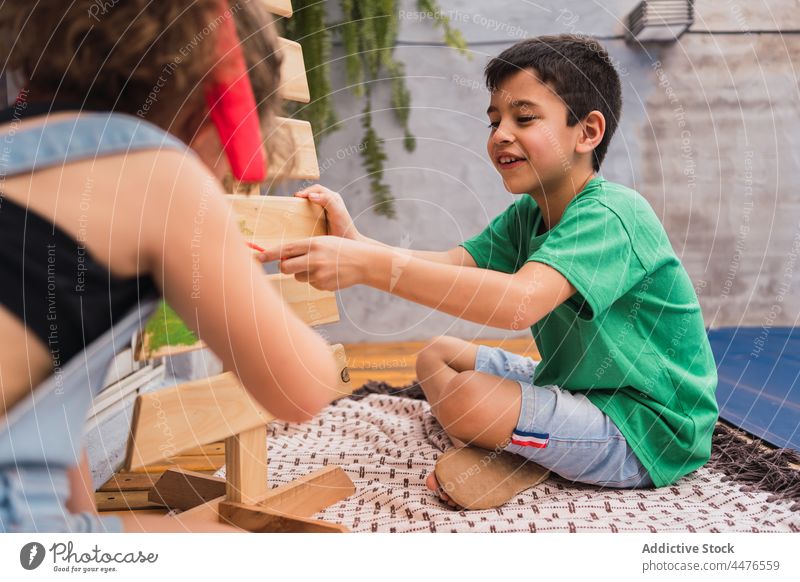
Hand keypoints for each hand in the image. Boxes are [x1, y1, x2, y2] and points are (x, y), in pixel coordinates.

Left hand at [260, 236, 382, 290]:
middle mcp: (315, 258)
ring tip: (320, 266)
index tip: (257, 258)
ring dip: (303, 273)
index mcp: (313, 243)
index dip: (269, 254)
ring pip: (298, 277)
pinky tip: (328, 274)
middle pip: (286, 268)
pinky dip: (315, 280)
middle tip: (289, 265)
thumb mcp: (323, 242)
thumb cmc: (341, 249)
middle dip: (284, 267)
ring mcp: (319, 274)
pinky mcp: (324, 285)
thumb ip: (303, 248)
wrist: (364, 262)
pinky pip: (310, 284)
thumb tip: (283, 259)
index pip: (285, 249)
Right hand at [294, 184, 359, 239]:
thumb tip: (311, 195)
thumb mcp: (337, 213)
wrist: (349, 243)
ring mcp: (324, 211)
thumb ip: (327, 201)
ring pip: (310, 203)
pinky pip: (310, 212)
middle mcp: (328, 202)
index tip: (297, 197)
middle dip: (302, 196)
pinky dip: (303, 213)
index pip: (317, 189)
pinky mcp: (320, 220)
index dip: (306, 191)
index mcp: (333, 197)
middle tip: (292, 202)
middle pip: (312, 194)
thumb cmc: (345, 228)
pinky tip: (299, 219)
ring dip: (302, 204)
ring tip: (293, 209)